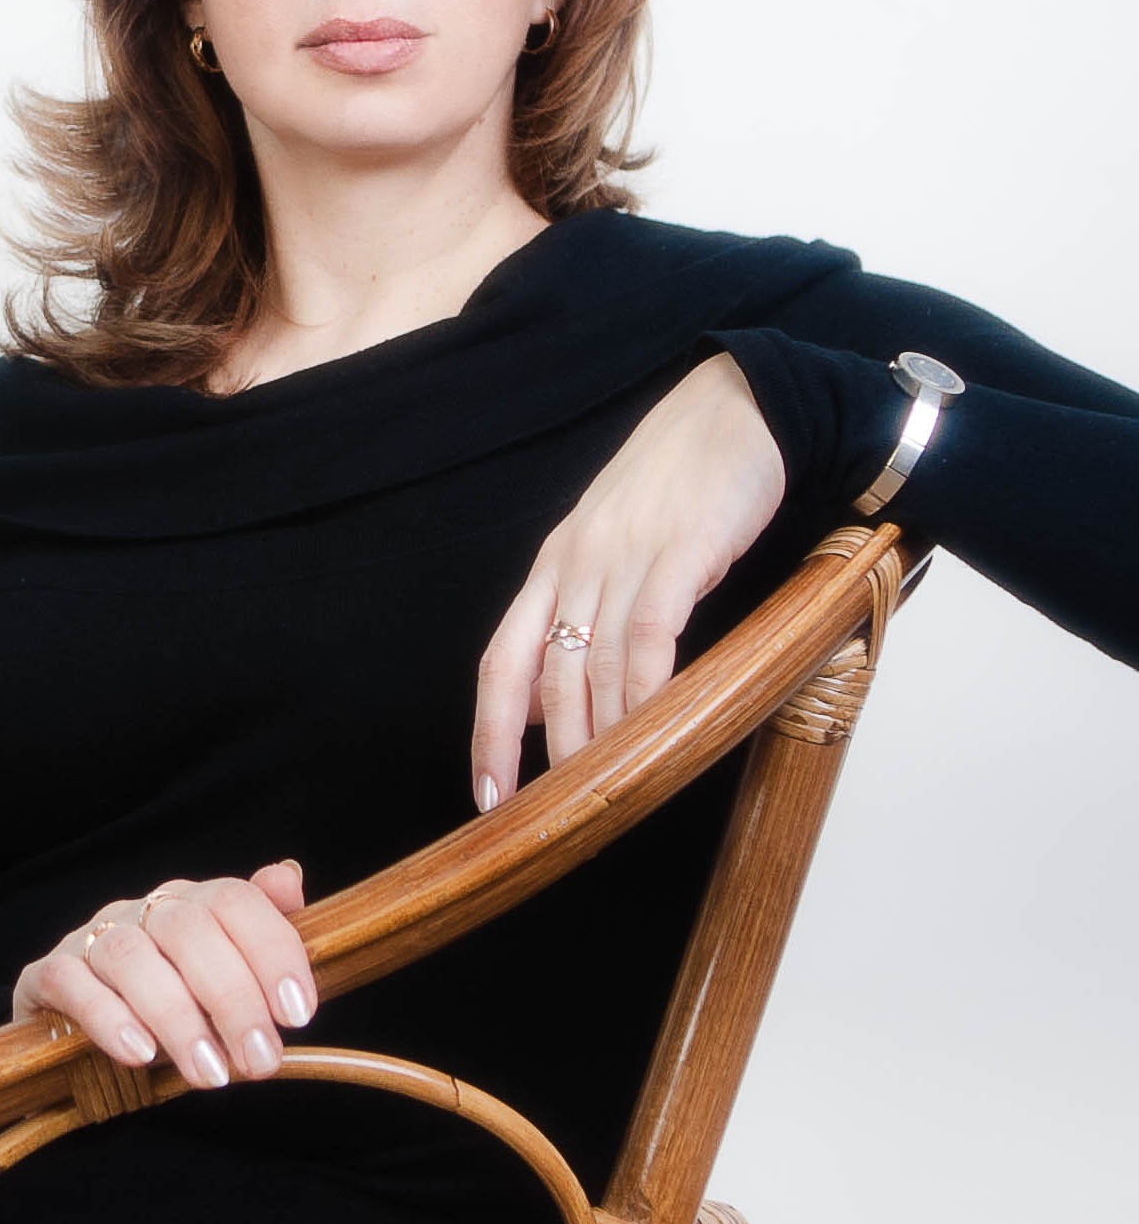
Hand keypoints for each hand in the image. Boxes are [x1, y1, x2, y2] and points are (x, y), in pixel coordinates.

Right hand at [12, 858, 315, 1090]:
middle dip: (232, 998)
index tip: (298, 1014)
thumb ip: (261, 935)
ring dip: (177, 1018)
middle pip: (188, 930)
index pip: (235, 900)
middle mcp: (143, 911)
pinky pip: (70, 983)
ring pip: (131, 956)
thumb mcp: (226, 977)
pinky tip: (140, 1054)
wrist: (78, 1035)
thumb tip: (290, 879)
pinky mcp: (47, 974)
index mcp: (193, 902)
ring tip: (212, 1075)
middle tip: (260, 1060)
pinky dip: (107, 1017)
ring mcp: (92, 939)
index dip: (272, 950)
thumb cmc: (171, 1004)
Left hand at [470, 352, 784, 808]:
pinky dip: (646, 689)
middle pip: (547, 676)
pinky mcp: (679, 551)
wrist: (736, 407)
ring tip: (611, 792)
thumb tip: (559, 701)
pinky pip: (649, 634)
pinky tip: (655, 729)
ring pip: (595, 665)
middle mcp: (576, 564)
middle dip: (551, 755)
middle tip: (564, 816)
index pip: (501, 662)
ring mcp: (624, 556)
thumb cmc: (677, 482)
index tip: (488, 797)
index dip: (490, 734)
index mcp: (552, 566)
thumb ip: (581, 614)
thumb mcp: (611, 546)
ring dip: (601, 736)